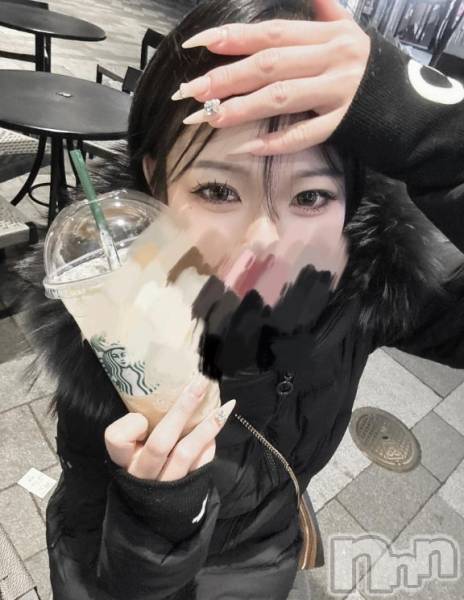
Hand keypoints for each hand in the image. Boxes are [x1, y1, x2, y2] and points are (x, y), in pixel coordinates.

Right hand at [104, 375, 235, 480]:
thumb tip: (172, 394)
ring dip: (206, 428)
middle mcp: (142, 474)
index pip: (116, 439)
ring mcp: (165, 485)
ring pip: (186, 452)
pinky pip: (201, 465)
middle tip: (201, 382)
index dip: (130, 425)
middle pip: (161, 440)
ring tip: (224, 407)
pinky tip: (218, 428)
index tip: (142, 417)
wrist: (148, 525)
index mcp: (124, 462)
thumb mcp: (131, 459)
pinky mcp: (186, 492)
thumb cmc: (141, 477)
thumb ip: (141, 435)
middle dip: (183, 408)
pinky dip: (209, 446)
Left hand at [174, 0, 370, 154]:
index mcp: (327, 35)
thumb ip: (327, 11)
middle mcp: (331, 59)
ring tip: (210, 118)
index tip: (198, 45)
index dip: (234, 38)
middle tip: (190, 91)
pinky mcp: (343, 124)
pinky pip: (306, 133)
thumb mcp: (352, 33)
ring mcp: (338, 92)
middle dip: (226, 77)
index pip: (272, 34)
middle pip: (269, 65)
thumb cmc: (372, 70)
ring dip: (242, 108)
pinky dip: (277, 141)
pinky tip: (249, 146)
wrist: (410, 108)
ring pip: (282, 97)